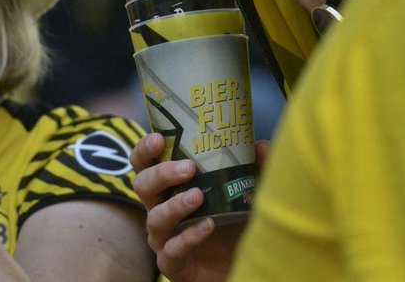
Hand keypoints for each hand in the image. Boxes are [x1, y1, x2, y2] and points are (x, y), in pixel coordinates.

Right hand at [131, 133, 270, 281]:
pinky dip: (189, 237)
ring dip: (175, 206)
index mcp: (170, 188)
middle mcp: (161, 210)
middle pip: (143, 186)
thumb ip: (254, 168)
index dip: (144, 150)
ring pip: (155, 219)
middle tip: (189, 168)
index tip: (159, 139)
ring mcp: (164, 239)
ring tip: (198, 197)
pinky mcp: (173, 265)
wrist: (245, 266)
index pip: (145, 164)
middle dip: (162, 174)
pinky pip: (172, 251)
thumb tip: (261, 145)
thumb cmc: (236, 223)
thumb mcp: (247, 192)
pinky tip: (208, 226)